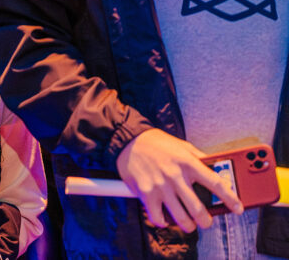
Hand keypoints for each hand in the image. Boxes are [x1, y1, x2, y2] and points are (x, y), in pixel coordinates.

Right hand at [117, 128, 242, 231]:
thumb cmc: (155, 142)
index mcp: (188, 163)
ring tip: (189, 224)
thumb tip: (215, 167)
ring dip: (188, 225)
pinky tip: (165, 218)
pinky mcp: (146, 193)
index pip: (216, 183)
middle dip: (206, 221)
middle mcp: (175, 176)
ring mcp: (160, 186)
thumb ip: (198, 157)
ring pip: (181, 217)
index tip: (238, 208)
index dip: (230, 198)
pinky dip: (163, 221)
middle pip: (198, 209)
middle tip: (206, 221)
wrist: (127, 140)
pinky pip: (157, 217)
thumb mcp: (181, 145)